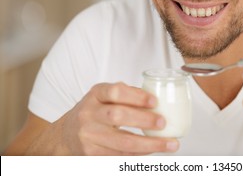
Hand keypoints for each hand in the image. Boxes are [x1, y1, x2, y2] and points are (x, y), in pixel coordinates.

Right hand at [57, 82, 178, 154]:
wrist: (66, 135)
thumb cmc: (93, 111)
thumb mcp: (104, 96)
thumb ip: (126, 94)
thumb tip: (154, 100)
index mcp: (96, 94)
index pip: (115, 92)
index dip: (136, 96)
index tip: (154, 102)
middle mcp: (89, 113)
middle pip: (118, 116)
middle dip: (145, 120)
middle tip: (163, 122)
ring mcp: (89, 135)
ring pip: (122, 143)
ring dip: (149, 144)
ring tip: (169, 143)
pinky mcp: (92, 154)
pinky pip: (120, 156)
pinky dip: (140, 154)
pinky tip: (153, 151)